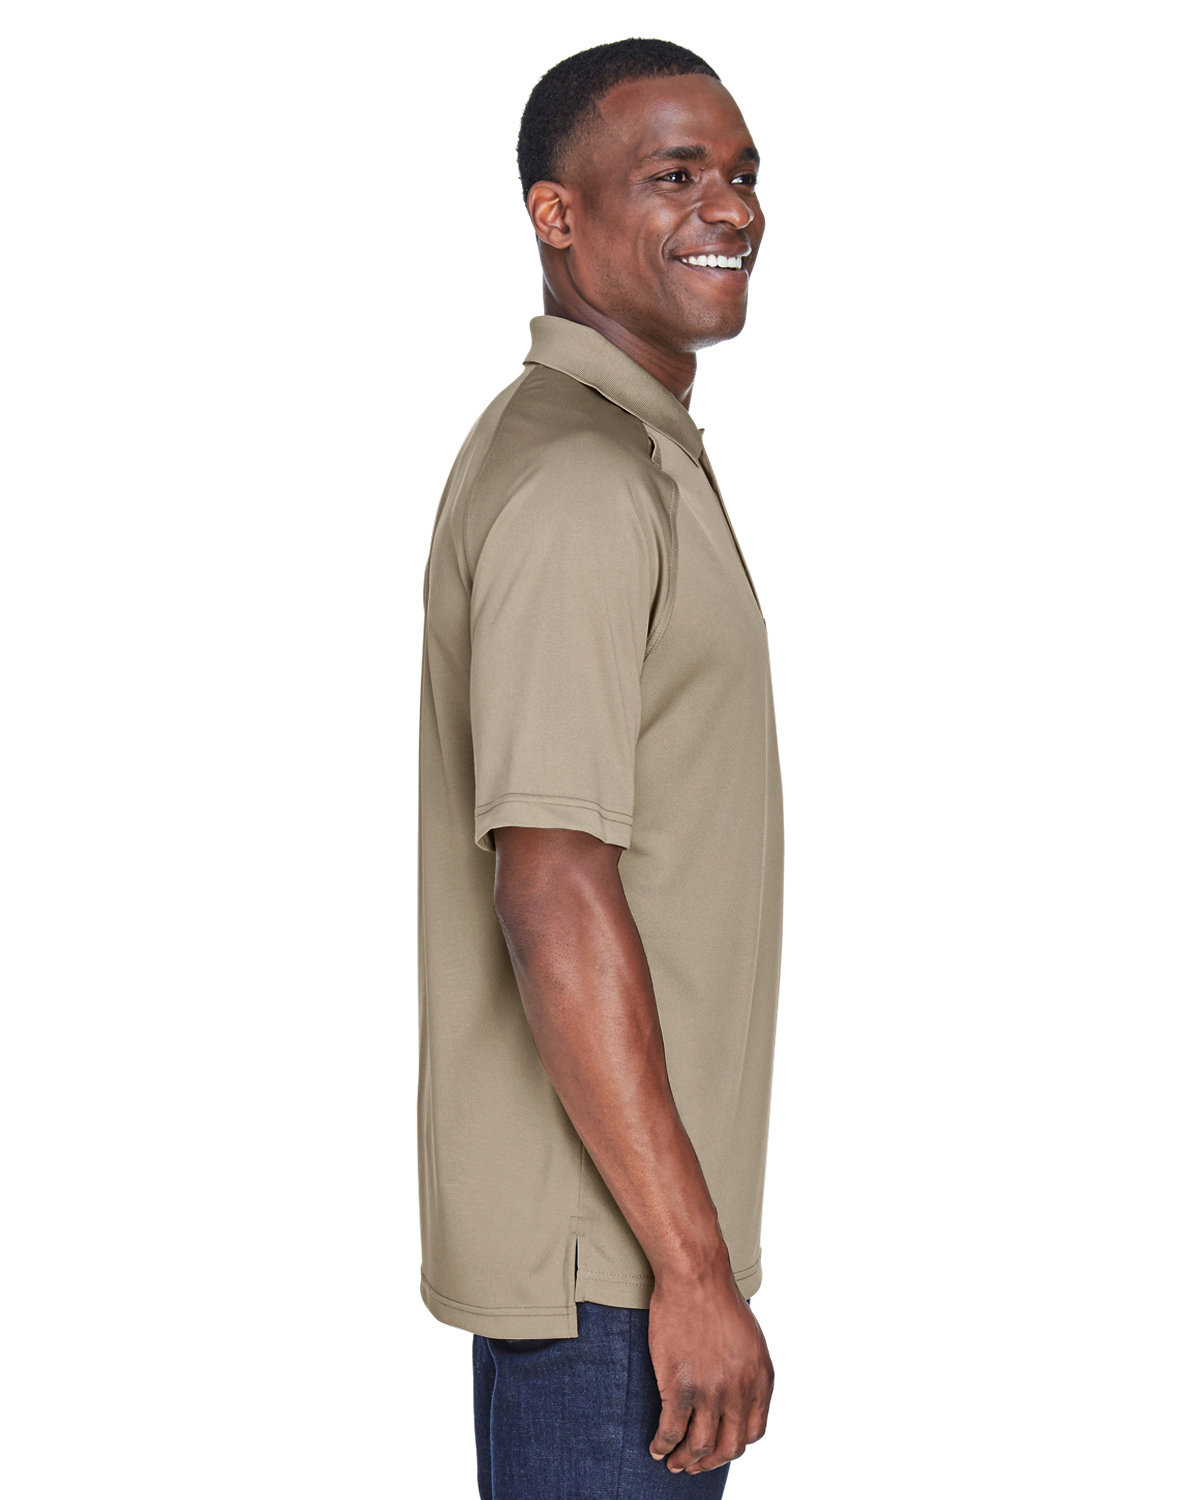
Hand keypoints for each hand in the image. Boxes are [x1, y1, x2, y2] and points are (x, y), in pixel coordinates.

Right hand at [647, 1268, 773, 1474]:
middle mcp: (740, 1391)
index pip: (753, 1432)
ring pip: (699, 1446)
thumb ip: (747, 1372)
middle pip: (728, 1447)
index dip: (734, 1445)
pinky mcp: (680, 1387)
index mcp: (760, 1380)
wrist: (696, 1277)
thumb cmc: (718, 1299)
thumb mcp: (750, 1339)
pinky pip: (671, 1431)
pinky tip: (656, 1448)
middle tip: (694, 1464)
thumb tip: (736, 1397)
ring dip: (685, 1460)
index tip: (719, 1446)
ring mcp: (710, 1392)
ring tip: (674, 1463)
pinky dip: (663, 1445)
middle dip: (710, 1461)